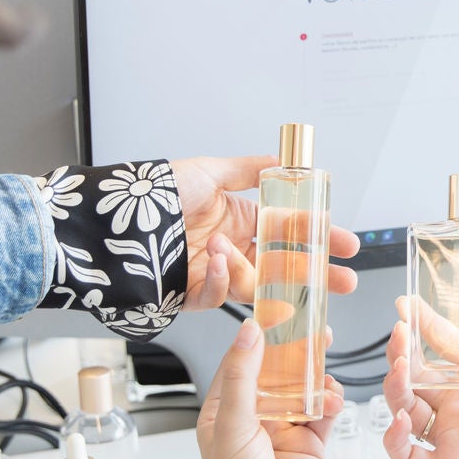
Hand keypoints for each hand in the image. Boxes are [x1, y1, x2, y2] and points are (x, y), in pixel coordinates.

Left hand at [171, 156, 359, 310]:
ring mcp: (216, 272)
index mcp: (238, 218)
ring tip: (238, 254)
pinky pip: (220, 296)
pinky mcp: (195, 294)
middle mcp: (232, 246)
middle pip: (284, 266)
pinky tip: (216, 260)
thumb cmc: (156, 194)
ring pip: (256, 285)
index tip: (344, 244)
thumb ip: (246, 170)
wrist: (114, 221)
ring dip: (261, 275)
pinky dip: (223, 280)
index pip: (289, 230)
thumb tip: (280, 162)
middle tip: (343, 281)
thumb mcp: (207, 172)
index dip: (318, 237)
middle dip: (315, 275)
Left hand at [195, 318, 341, 458]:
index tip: (278, 313)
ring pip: (303, 390)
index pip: (240, 364)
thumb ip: (244, 374)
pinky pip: (322, 412)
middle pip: (276, 373)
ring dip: (316, 379)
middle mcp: (251, 421)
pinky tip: (332, 398)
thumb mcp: (232, 422)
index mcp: (222, 414)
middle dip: (296, 354)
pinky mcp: (309, 444)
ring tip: (326, 371)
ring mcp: (282, 432)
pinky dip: (330, 402)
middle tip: (315, 331)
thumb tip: (249, 331)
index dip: (259, 337)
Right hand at [381, 285, 458, 458]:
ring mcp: (453, 433)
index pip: (441, 343)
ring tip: (401, 368)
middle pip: (414, 375)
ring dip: (394, 387)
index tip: (407, 304)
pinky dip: (394, 439)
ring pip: (405, 407)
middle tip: (399, 333)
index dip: (422, 323)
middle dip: (400, 352)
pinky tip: (401, 420)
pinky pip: (407, 455)